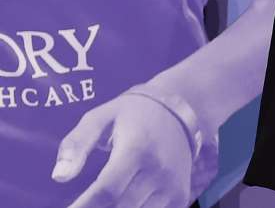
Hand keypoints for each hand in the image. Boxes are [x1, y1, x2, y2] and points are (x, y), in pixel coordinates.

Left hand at [54, 94, 192, 207]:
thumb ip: (76, 145)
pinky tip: (119, 204)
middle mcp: (159, 171)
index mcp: (137, 149)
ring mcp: (172, 186)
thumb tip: (59, 177)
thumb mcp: (99, 118)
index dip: (83, 207)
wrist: (178, 110)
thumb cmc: (130, 116)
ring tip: (96, 205)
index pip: (107, 190)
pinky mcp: (179, 196)